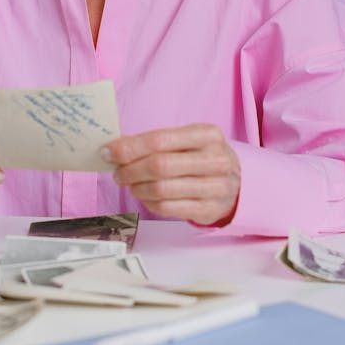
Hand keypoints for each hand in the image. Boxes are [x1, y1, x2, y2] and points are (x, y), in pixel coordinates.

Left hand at [104, 123, 240, 226]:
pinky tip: (146, 196)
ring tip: (131, 184)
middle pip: (159, 166)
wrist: (235, 182)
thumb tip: (114, 148)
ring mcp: (215, 187)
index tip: (108, 152)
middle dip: (130, 170)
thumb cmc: (201, 157)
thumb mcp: (186, 141)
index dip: (129, 148)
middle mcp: (216, 160)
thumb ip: (153, 142)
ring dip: (137, 187)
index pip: (159, 140)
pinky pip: (167, 208)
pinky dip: (149, 202)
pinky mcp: (209, 209)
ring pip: (161, 189)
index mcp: (207, 135)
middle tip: (118, 173)